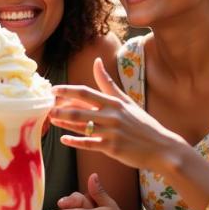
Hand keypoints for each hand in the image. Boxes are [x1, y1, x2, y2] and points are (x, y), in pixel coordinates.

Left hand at [51, 58, 184, 171]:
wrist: (161, 147)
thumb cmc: (141, 123)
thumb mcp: (126, 101)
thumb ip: (108, 83)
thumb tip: (96, 61)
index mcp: (114, 103)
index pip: (86, 92)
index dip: (67, 90)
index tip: (53, 89)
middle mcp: (111, 116)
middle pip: (79, 109)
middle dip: (61, 108)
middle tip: (46, 107)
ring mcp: (111, 132)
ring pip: (82, 126)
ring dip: (65, 123)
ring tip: (51, 119)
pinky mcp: (112, 148)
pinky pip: (89, 144)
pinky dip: (75, 142)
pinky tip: (64, 140)